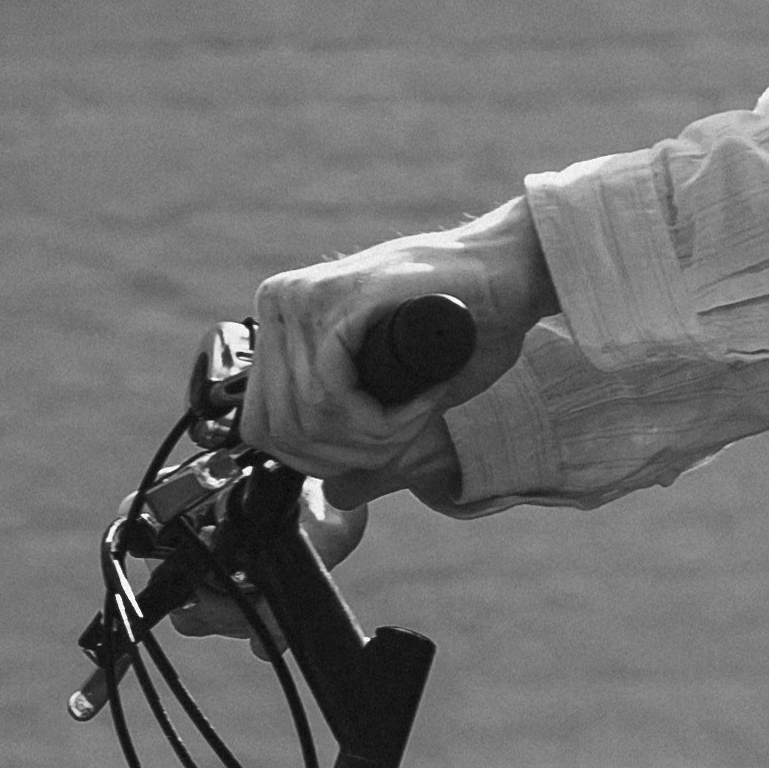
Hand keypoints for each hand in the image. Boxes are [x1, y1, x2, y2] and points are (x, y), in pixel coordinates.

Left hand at [242, 204, 551, 464]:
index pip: (261, 425)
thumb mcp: (386, 387)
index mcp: (281, 322)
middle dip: (348, 455)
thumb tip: (332, 495)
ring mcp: (301, 298)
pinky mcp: (335, 300)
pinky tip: (418, 403)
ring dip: (371, 440)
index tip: (376, 449)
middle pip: (279, 430)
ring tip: (416, 414)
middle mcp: (279, 303)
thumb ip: (350, 428)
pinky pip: (331, 396)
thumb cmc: (459, 329)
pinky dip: (379, 421)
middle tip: (403, 435)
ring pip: (308, 419)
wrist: (508, 272)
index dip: (320, 461)